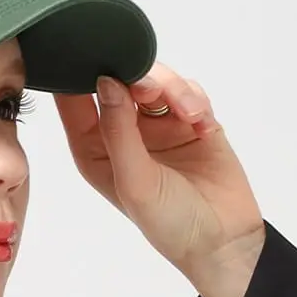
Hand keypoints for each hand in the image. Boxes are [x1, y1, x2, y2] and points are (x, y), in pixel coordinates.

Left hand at [53, 61, 265, 277]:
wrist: (222, 241)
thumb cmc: (168, 222)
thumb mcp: (134, 181)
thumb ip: (117, 130)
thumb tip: (106, 81)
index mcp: (94, 147)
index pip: (74, 99)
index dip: (79, 72)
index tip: (93, 55)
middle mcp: (122, 131)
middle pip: (120, 78)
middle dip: (137, 76)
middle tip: (150, 90)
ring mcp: (157, 124)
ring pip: (157, 80)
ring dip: (174, 89)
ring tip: (190, 115)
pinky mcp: (191, 121)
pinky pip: (189, 91)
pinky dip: (196, 100)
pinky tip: (203, 126)